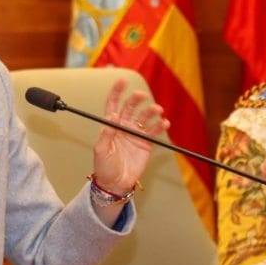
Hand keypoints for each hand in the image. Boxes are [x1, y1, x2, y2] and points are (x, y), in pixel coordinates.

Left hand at [91, 78, 169, 195]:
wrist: (115, 184)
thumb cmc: (104, 167)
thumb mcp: (100, 150)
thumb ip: (107, 133)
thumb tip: (114, 115)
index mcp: (110, 125)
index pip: (113, 104)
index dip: (117, 91)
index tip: (123, 80)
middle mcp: (124, 126)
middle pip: (131, 107)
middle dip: (137, 99)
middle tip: (142, 96)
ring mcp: (135, 134)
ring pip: (145, 117)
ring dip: (151, 112)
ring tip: (157, 110)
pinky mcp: (146, 144)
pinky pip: (154, 132)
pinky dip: (160, 126)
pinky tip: (165, 123)